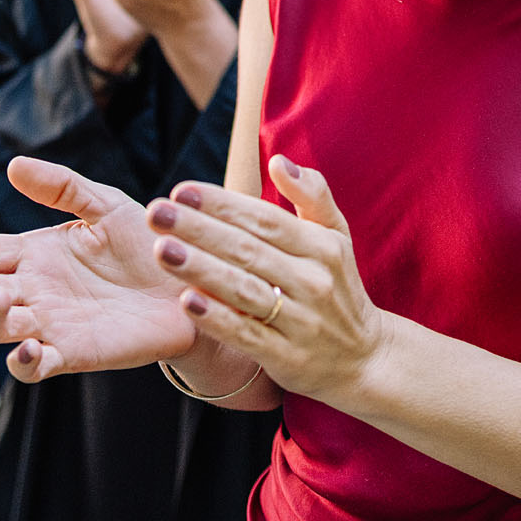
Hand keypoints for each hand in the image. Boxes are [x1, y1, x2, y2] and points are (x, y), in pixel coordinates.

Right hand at [0, 157, 198, 380]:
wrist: (190, 283)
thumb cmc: (147, 244)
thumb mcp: (106, 205)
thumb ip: (62, 187)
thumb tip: (13, 165)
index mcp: (35, 253)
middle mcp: (33, 290)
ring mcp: (50, 324)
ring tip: (0, 300)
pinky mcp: (73, 354)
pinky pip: (32, 368)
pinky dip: (23, 363)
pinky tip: (31, 347)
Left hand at [147, 155, 388, 406]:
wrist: (365, 360)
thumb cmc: (338, 287)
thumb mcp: (336, 238)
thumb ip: (312, 196)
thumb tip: (279, 161)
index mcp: (322, 247)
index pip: (265, 219)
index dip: (222, 204)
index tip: (181, 190)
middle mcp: (314, 281)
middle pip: (247, 250)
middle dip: (198, 229)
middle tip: (156, 212)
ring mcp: (302, 321)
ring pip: (244, 289)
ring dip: (200, 268)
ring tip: (162, 250)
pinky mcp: (288, 358)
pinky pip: (247, 335)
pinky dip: (217, 318)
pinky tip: (186, 302)